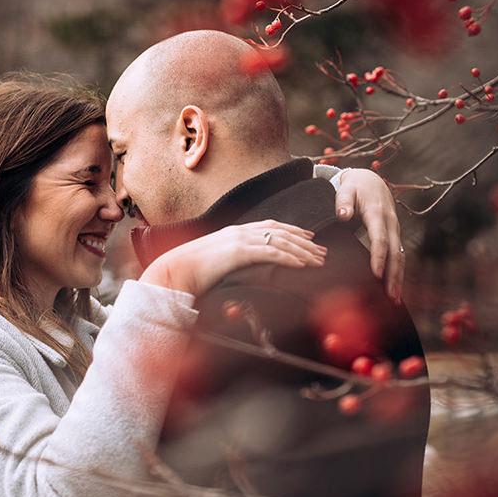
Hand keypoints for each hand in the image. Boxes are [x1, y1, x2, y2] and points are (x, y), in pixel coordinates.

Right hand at [140, 220, 325, 296]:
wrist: (175, 270)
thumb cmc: (191, 270)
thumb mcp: (215, 261)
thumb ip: (230, 261)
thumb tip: (239, 268)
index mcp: (235, 231)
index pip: (270, 226)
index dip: (292, 230)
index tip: (309, 237)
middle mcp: (240, 231)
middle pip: (281, 232)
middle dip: (304, 241)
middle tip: (322, 251)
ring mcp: (240, 240)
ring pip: (281, 242)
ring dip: (303, 251)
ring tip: (318, 260)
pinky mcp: (240, 252)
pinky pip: (271, 254)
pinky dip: (290, 258)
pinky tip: (302, 265)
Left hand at [334, 169, 404, 302]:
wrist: (370, 180)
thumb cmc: (355, 186)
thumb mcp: (346, 189)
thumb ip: (343, 201)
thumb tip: (343, 215)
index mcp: (378, 213)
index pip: (380, 239)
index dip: (379, 257)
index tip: (376, 274)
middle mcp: (390, 223)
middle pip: (395, 252)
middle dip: (393, 275)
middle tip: (390, 295)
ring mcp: (394, 229)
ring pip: (400, 256)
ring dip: (398, 277)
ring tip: (395, 299)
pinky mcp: (394, 234)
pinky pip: (398, 254)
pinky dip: (398, 271)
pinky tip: (394, 288)